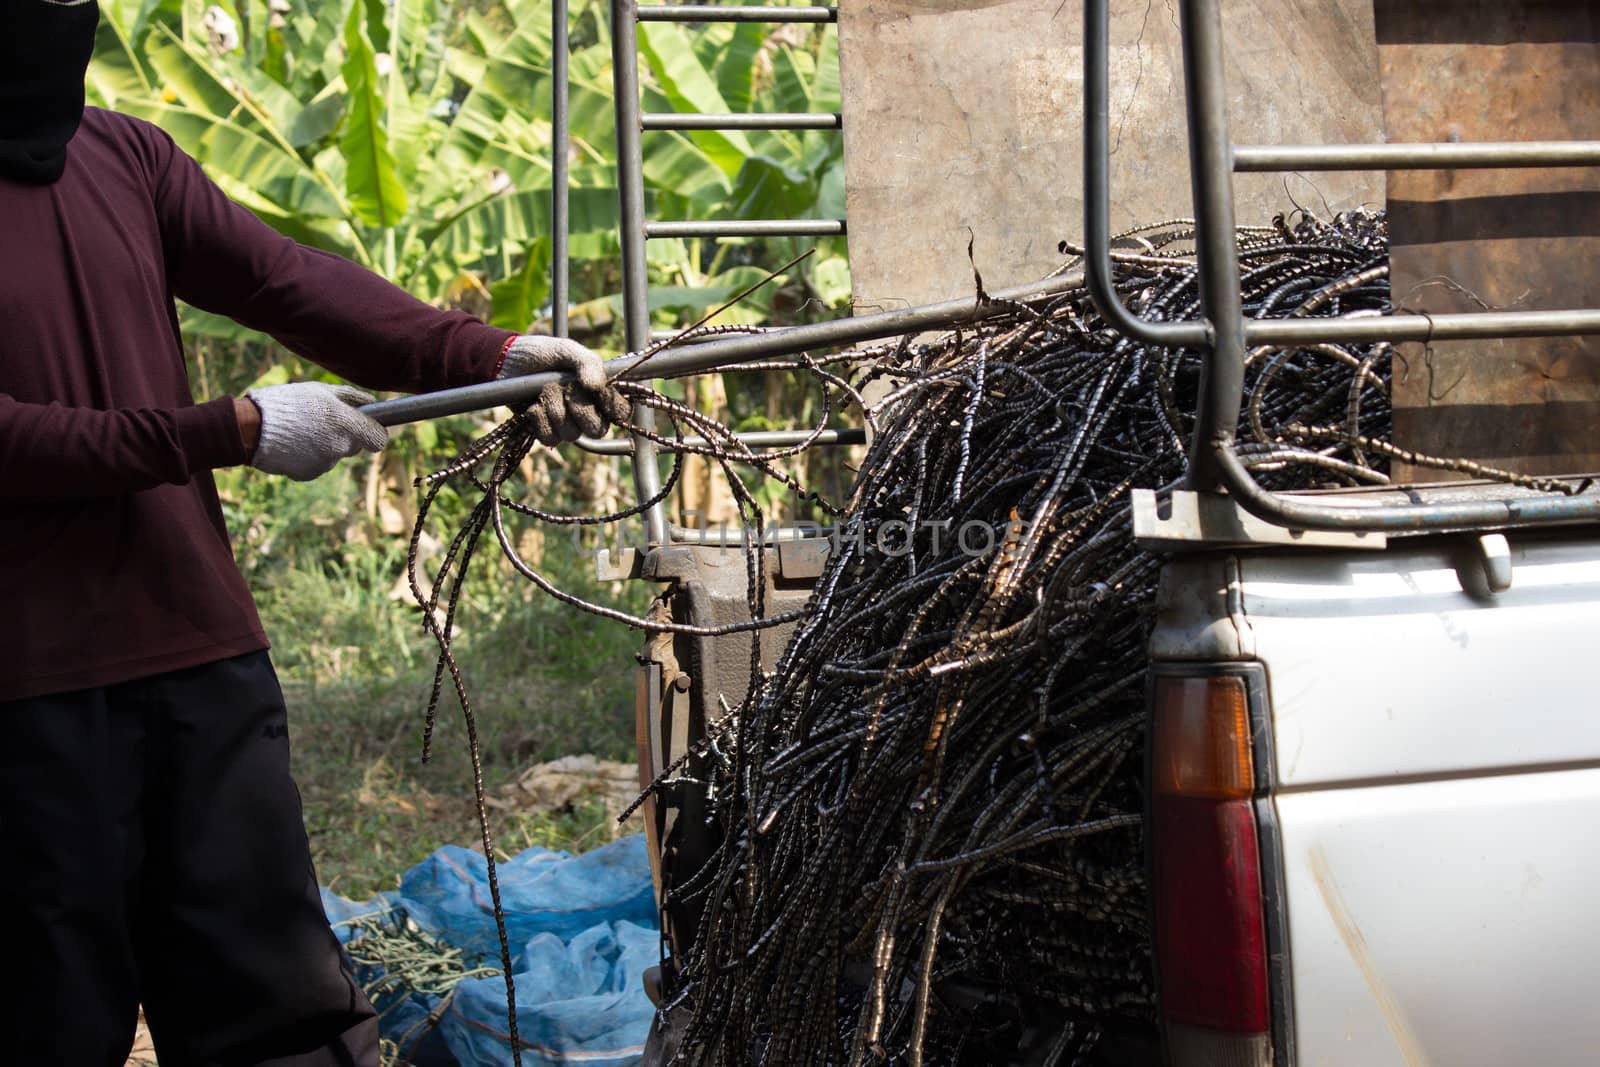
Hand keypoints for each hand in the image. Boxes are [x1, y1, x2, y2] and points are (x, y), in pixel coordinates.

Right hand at [244, 382, 388, 480]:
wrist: (251, 428)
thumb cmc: (288, 403)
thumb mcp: (321, 390)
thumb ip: (352, 397)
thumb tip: (373, 402)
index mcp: (346, 423)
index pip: (379, 440)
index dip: (374, 433)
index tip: (367, 428)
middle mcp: (340, 446)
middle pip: (355, 446)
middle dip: (345, 436)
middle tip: (322, 422)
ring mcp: (325, 463)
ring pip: (335, 454)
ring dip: (325, 445)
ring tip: (301, 430)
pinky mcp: (310, 474)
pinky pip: (317, 464)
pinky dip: (309, 456)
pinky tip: (293, 444)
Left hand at [499, 335, 630, 444]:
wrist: (505, 362)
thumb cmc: (540, 353)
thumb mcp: (566, 350)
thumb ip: (588, 363)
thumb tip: (598, 386)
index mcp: (599, 391)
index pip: (622, 411)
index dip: (612, 406)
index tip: (594, 391)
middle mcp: (588, 411)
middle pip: (598, 430)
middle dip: (578, 408)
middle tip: (564, 388)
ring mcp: (567, 423)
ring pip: (572, 434)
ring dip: (554, 409)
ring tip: (543, 391)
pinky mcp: (546, 431)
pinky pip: (550, 438)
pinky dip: (539, 420)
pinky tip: (533, 405)